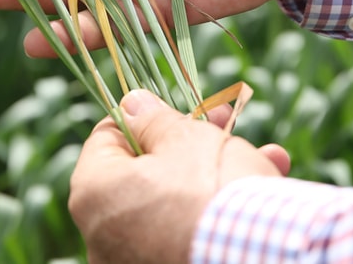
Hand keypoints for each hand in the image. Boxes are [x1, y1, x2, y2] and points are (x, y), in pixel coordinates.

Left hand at [69, 89, 290, 262]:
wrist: (260, 255)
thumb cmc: (212, 190)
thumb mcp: (185, 138)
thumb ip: (153, 119)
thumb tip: (133, 104)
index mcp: (92, 193)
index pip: (106, 139)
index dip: (144, 118)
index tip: (177, 111)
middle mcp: (101, 235)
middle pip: (143, 172)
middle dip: (189, 145)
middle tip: (223, 124)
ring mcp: (132, 260)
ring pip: (171, 203)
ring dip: (212, 175)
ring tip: (259, 155)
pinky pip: (185, 232)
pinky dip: (214, 212)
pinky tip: (258, 191)